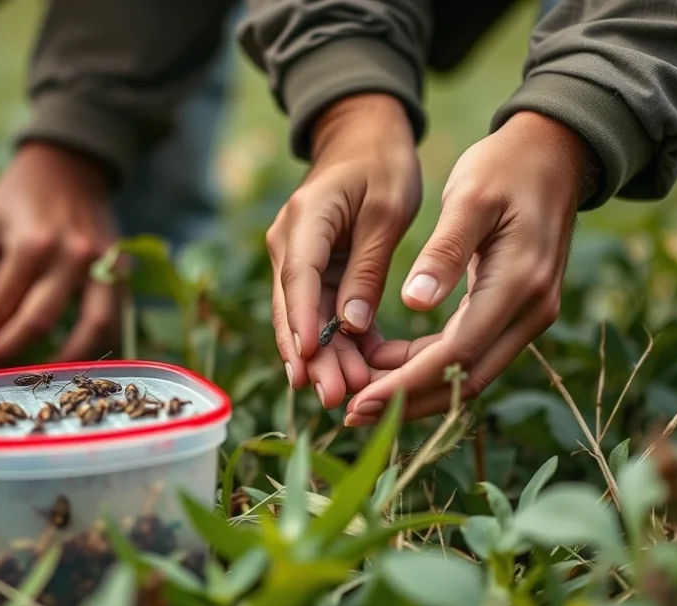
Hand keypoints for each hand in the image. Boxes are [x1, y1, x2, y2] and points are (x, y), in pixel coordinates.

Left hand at [0, 142, 119, 366]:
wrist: (69, 165)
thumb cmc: (17, 197)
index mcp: (32, 242)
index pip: (3, 306)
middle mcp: (71, 254)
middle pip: (41, 321)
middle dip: (14, 352)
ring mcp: (103, 262)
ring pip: (91, 328)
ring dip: (66, 359)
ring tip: (44, 376)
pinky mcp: (122, 268)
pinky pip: (115, 318)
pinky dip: (98, 343)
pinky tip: (78, 357)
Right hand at [268, 94, 422, 407]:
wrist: (363, 137)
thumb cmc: (382, 165)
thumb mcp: (387, 210)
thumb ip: (368, 269)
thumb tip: (350, 326)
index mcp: (307, 218)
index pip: (299, 278)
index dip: (302, 323)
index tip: (309, 362)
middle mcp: (289, 241)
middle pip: (293, 307)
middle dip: (310, 356)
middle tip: (333, 398)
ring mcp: (295, 257)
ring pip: (302, 316)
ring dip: (321, 357)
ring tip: (341, 397)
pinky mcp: (311, 269)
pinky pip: (317, 310)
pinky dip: (334, 341)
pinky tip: (353, 374)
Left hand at [344, 111, 600, 424]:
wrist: (555, 154)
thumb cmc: (505, 166)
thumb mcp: (469, 196)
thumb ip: (444, 252)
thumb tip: (414, 304)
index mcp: (519, 283)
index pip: (456, 354)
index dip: (406, 384)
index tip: (359, 401)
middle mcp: (533, 310)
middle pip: (466, 378)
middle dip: (408, 401)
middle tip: (352, 413)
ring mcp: (531, 315)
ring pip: (471, 373)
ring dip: (418, 388)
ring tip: (363, 392)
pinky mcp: (520, 312)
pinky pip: (473, 352)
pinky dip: (432, 364)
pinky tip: (389, 363)